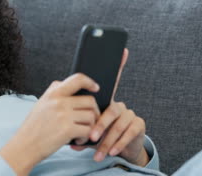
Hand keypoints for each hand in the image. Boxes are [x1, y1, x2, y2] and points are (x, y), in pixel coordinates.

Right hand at [0, 73, 100, 174]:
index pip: (77, 79)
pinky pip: (88, 131)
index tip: (95, 87)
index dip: (89, 82)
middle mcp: (59, 102)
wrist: (24, 146)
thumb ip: (54, 94)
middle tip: (90, 121)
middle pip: (90, 101)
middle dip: (94, 112)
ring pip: (91, 116)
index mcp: (53, 94)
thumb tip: (69, 85)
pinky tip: (77, 140)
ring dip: (90, 127)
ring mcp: (64, 115)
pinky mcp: (67, 129)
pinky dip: (85, 137)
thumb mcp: (40, 104)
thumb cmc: (33, 127)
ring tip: (80, 133)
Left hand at [71, 49, 149, 165]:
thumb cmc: (98, 136)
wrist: (117, 151)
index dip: (117, 66)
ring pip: (118, 124)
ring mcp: (129, 113)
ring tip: (98, 150)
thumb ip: (76, 125)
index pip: (109, 82)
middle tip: (90, 136)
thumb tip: (62, 130)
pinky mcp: (138, 124)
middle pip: (109, 110)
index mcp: (103, 102)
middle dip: (99, 125)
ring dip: (107, 139)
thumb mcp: (85, 129)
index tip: (122, 50)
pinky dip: (118, 144)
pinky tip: (112, 152)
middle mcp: (118, 104)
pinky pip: (129, 132)